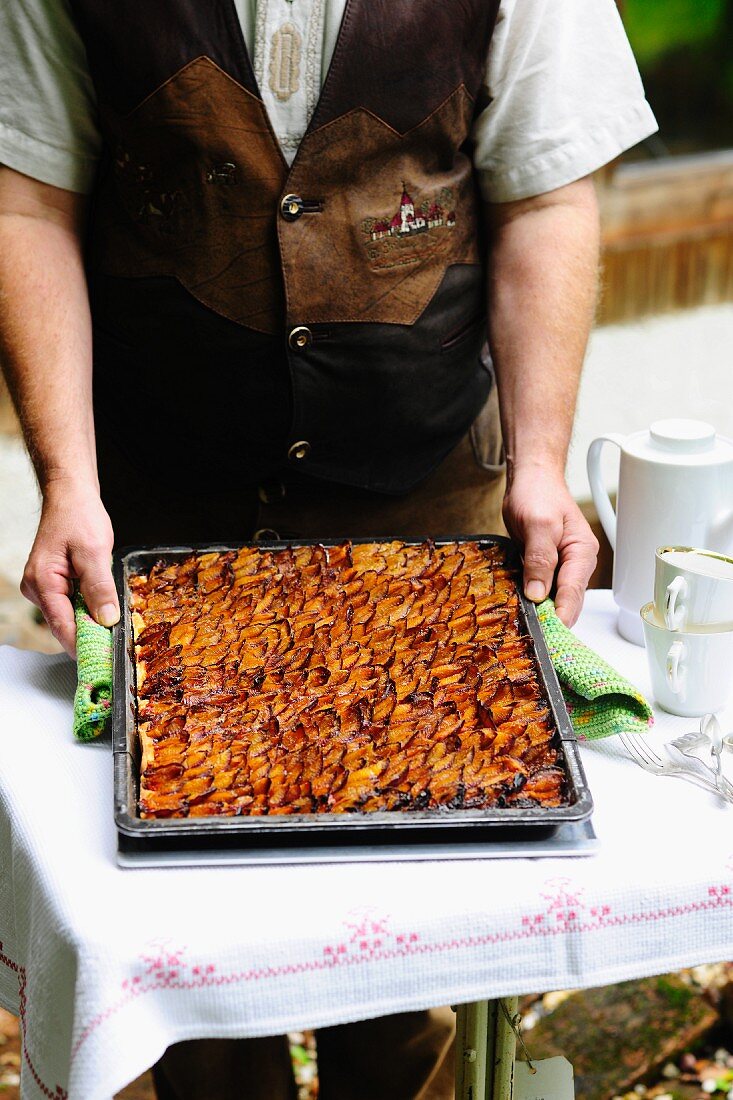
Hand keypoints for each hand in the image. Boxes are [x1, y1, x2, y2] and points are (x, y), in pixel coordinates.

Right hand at [20, 480, 117, 657]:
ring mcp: (44, 587)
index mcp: (42, 582)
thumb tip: (106, 619)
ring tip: (114, 620)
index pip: (62, 626)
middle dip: (91, 632)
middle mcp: (38, 588)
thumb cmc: (78, 516)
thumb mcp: (95, 551)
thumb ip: (100, 587)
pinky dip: (89, 607)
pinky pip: (72, 604)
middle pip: (65, 624)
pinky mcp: (54, 584)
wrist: (71, 496)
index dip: (84, 645)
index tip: (103, 661)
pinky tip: (104, 605)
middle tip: (117, 643)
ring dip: (92, 619)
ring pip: (70, 615)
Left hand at [502, 464, 598, 627]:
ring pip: (553, 598)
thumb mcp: (538, 524)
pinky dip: (531, 599)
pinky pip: (541, 589)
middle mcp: (576, 563)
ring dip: (540, 612)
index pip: (573, 593)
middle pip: (566, 601)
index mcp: (582, 553)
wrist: (531, 479)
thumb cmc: (538, 493)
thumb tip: (537, 593)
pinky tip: (519, 610)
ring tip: (525, 630)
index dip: (560, 616)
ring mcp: (561, 566)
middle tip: (533, 639)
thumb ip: (540, 558)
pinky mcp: (545, 566)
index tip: (548, 635)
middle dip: (551, 620)